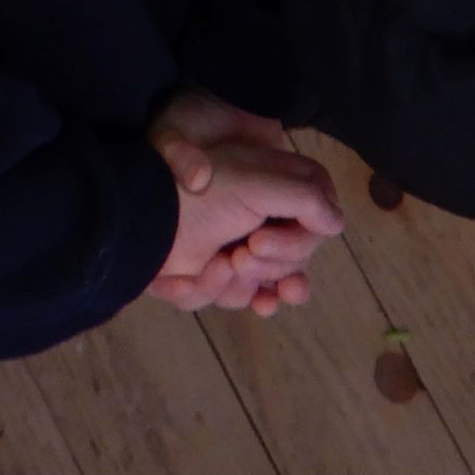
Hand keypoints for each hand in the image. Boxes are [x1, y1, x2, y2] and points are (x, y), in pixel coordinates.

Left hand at [145, 101, 341, 316]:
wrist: (138, 203)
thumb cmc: (198, 181)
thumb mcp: (254, 179)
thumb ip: (304, 197)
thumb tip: (336, 224)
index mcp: (278, 193)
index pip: (317, 221)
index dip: (304, 237)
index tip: (275, 234)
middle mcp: (263, 222)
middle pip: (293, 263)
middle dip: (271, 263)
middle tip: (244, 250)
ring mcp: (237, 249)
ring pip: (263, 286)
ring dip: (242, 283)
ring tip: (220, 265)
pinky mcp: (211, 272)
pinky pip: (227, 296)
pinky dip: (211, 291)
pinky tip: (208, 289)